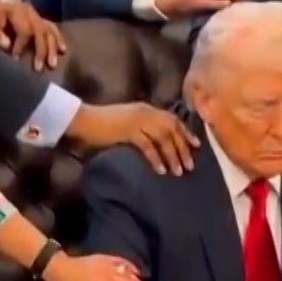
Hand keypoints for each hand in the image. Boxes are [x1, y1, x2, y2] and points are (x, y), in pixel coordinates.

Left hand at [0, 0, 65, 67]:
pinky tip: (63, 50)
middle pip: (40, 31)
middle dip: (41, 50)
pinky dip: (58, 39)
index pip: (24, 30)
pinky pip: (52, 28)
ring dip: (52, 48)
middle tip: (38, 68)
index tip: (15, 58)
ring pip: (49, 31)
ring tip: (52, 64)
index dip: (21, 45)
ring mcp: (36, 15)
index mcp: (16, 10)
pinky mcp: (39, 20)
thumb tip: (7, 46)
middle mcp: (29, 11)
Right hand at [70, 103, 197, 173]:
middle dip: (183, 148)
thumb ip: (142, 127)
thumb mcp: (128, 121)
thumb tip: (157, 141)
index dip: (186, 133)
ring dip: (173, 155)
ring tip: (178, 171)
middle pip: (172, 129)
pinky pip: (147, 146)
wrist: (84, 120)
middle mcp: (145, 112)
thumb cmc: (103, 123)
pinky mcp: (128, 131)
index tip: (197, 146)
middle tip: (190, 165)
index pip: (173, 119)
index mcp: (146, 109)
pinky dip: (156, 158)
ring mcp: (137, 120)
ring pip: (163, 138)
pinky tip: (161, 170)